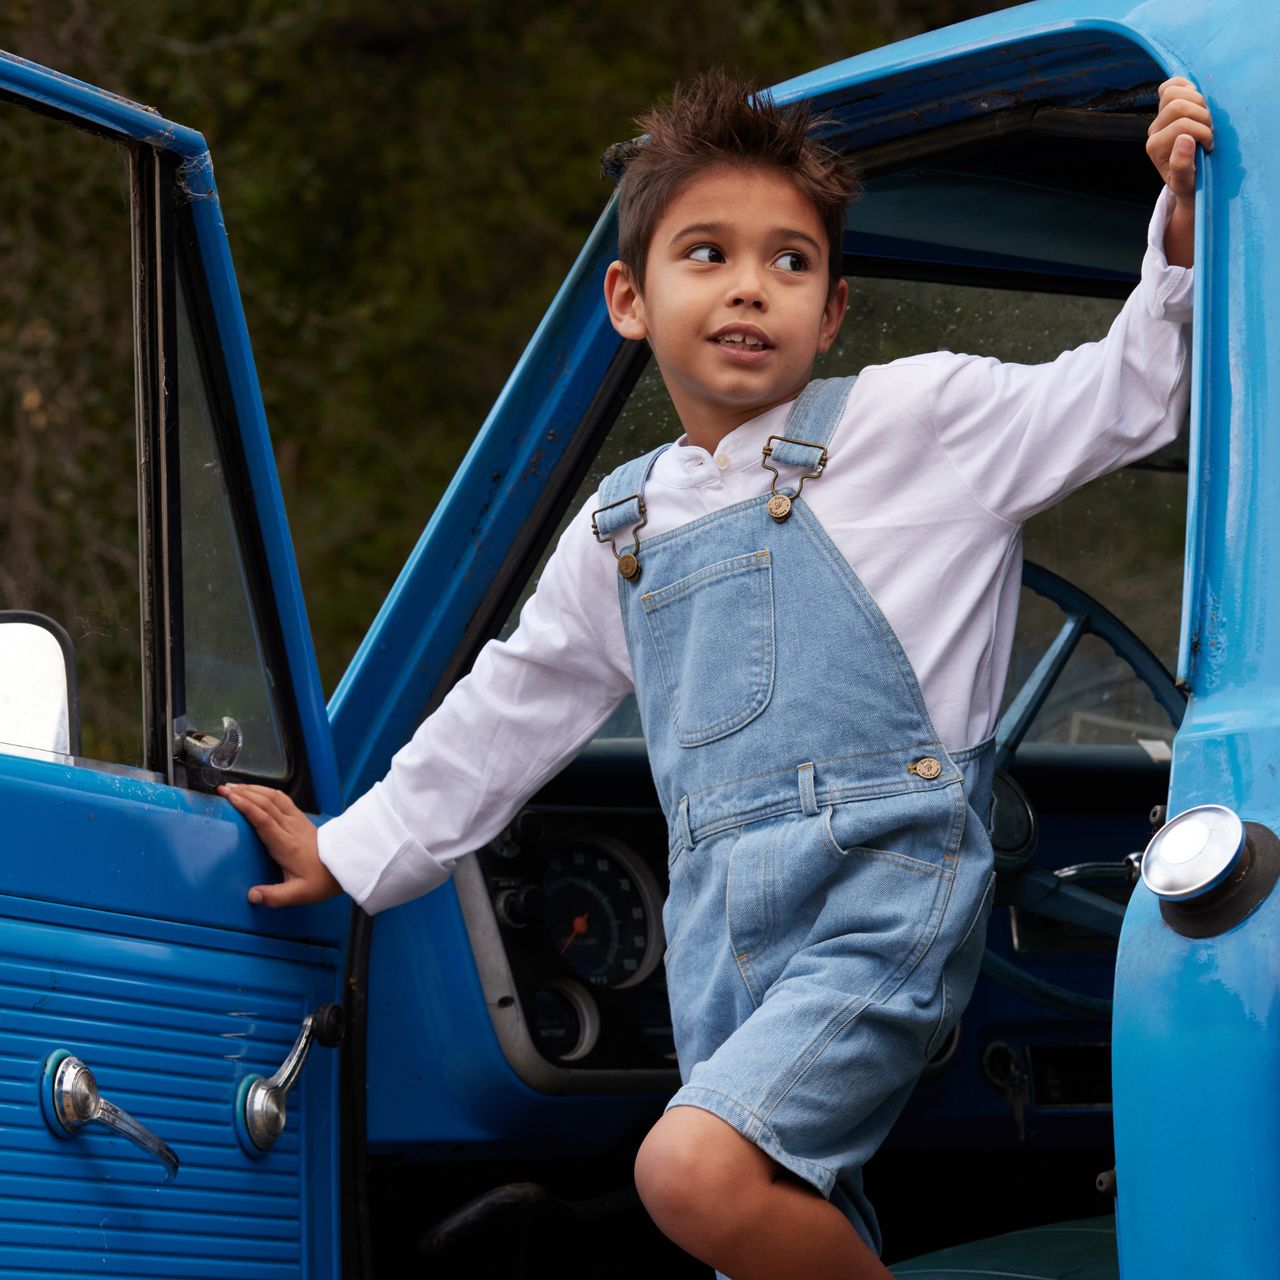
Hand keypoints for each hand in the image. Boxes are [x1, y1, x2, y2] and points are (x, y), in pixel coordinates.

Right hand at [219, 782, 342, 906]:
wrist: (344, 867)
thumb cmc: (320, 880)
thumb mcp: (298, 894)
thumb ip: (274, 896)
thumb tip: (252, 896)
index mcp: (287, 845)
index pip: (264, 820)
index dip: (247, 807)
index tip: (230, 798)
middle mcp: (291, 828)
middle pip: (266, 804)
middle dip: (243, 793)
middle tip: (223, 789)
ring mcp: (297, 820)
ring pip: (274, 797)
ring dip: (253, 789)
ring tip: (234, 786)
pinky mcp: (301, 818)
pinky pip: (282, 799)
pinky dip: (266, 791)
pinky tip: (256, 790)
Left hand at [1147, 78, 1212, 267]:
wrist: (1188, 180)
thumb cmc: (1189, 183)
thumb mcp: (1186, 182)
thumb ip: (1182, 165)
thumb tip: (1185, 139)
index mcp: (1155, 148)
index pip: (1182, 126)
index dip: (1202, 132)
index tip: (1208, 147)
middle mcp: (1154, 131)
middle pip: (1178, 105)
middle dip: (1202, 116)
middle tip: (1209, 132)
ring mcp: (1159, 118)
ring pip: (1173, 92)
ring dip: (1198, 102)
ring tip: (1205, 119)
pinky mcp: (1166, 108)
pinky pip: (1169, 85)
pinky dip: (1185, 86)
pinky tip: (1196, 100)